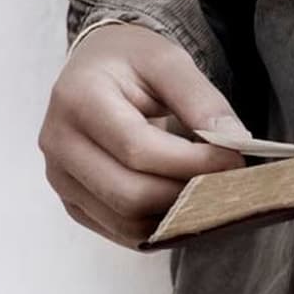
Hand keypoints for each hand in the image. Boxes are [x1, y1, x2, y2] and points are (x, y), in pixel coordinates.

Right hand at [39, 25, 244, 247]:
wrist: (98, 67)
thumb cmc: (133, 62)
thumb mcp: (170, 62)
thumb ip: (203, 101)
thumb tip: (235, 141)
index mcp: (78, 100)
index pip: (138, 150)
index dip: (193, 162)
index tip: (234, 158)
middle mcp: (59, 144)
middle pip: (130, 195)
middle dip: (187, 193)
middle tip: (226, 180)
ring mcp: (61, 178)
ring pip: (126, 221)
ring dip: (176, 214)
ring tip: (208, 189)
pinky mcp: (74, 202)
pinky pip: (122, 231)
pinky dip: (160, 224)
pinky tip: (186, 202)